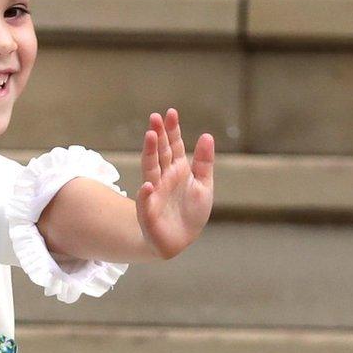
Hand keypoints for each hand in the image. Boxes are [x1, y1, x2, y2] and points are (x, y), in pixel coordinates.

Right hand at [136, 108, 213, 259]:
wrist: (180, 240)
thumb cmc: (191, 212)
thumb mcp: (204, 185)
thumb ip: (204, 162)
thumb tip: (207, 135)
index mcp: (178, 170)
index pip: (174, 146)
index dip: (172, 130)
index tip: (171, 113)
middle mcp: (164, 178)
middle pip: (160, 153)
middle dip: (158, 135)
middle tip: (155, 117)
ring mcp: (154, 193)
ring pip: (150, 170)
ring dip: (149, 154)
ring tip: (150, 137)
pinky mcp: (149, 213)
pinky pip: (146, 203)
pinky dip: (145, 195)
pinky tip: (148, 185)